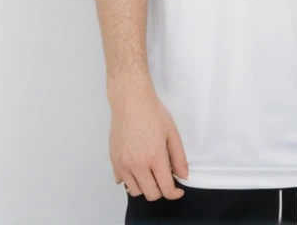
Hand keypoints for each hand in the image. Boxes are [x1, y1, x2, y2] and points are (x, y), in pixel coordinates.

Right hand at [109, 83, 188, 200]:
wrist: (130, 101)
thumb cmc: (152, 113)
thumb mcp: (172, 133)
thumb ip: (179, 157)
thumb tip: (183, 176)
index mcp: (154, 157)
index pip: (165, 189)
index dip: (174, 194)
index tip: (178, 190)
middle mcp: (137, 164)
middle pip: (150, 194)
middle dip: (161, 191)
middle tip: (165, 179)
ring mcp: (123, 164)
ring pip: (135, 191)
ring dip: (145, 186)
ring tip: (150, 173)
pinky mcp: (114, 160)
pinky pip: (121, 181)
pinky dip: (129, 179)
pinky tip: (136, 168)